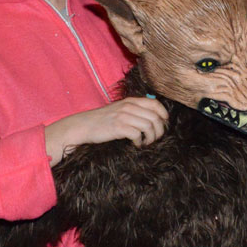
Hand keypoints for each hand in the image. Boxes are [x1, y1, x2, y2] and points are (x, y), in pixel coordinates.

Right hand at [44, 97, 168, 164]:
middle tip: (154, 139)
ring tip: (145, 142)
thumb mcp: (119, 109)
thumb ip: (134, 109)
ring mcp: (123, 116)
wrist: (83, 126)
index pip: (155, 104)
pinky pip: (138, 135)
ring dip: (151, 138)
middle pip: (155, 117)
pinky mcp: (118, 128)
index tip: (163, 124)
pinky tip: (136, 144)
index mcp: (131, 101)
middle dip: (159, 130)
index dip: (163, 115)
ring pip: (149, 126)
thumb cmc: (103, 120)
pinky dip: (140, 142)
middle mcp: (129, 107)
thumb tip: (153, 117)